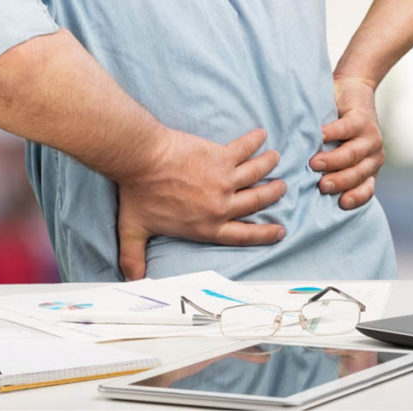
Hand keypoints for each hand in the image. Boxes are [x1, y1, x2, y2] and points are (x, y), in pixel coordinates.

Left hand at [117, 128, 286, 279]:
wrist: (141, 160)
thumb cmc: (138, 193)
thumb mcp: (134, 231)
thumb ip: (134, 257)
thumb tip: (131, 278)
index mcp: (206, 226)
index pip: (243, 235)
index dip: (264, 234)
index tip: (280, 231)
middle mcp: (221, 205)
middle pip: (256, 201)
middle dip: (272, 194)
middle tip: (281, 187)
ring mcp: (224, 179)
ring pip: (256, 173)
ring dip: (268, 166)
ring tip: (274, 159)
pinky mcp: (221, 156)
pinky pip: (244, 148)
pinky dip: (255, 141)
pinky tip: (260, 135)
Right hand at [309, 76, 385, 209]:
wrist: (354, 90)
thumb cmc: (340, 128)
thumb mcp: (341, 151)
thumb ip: (332, 169)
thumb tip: (303, 189)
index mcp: (369, 168)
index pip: (366, 190)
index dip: (356, 198)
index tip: (341, 203)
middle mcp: (374, 155)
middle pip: (357, 173)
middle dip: (340, 181)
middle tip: (322, 185)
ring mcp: (370, 137)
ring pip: (352, 154)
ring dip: (333, 160)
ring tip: (314, 163)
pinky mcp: (361, 118)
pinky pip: (346, 129)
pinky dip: (332, 133)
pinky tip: (320, 136)